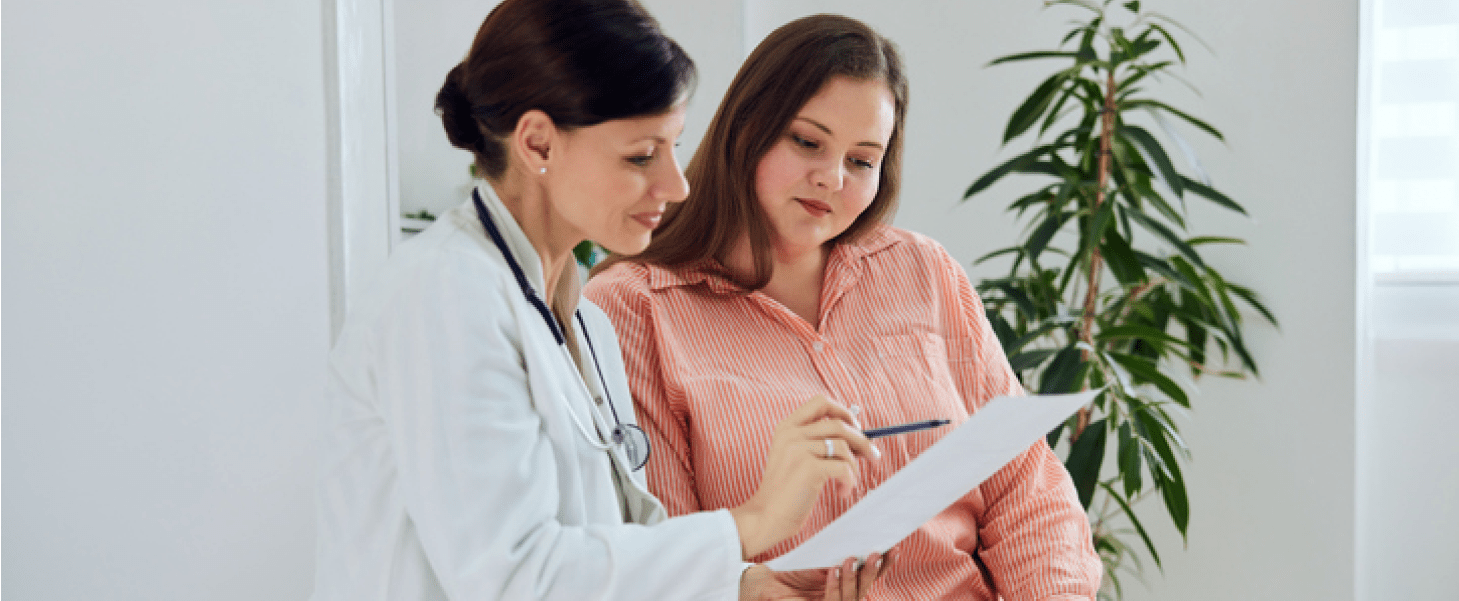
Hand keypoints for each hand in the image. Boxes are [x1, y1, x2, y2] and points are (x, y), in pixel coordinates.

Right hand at [730, 395, 880, 557]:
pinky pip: (844, 467)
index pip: (821, 402)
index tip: (855, 429)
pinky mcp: (808, 468)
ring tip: (847, 483)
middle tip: (872, 456)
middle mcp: (791, 434)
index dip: (843, 412)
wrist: (766, 517)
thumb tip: (858, 436)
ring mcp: (798, 449)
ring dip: (854, 467)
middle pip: (839, 424)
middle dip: (862, 441)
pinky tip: (842, 492)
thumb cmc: (786, 492)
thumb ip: (816, 442)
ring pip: (844, 447)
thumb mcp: (794, 457)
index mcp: (787, 428)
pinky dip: (850, 481)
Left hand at [737, 550, 895, 600]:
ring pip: (852, 598)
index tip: (894, 548)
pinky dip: (835, 586)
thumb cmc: (790, 569)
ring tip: (852, 559)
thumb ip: (841, 553)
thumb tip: (863, 534)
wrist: (762, 582)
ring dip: (855, 578)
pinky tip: (833, 570)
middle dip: (873, 572)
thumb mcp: (820, 558)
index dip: (884, 566)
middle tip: (877, 552)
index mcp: (845, 586)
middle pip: (865, 590)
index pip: (870, 578)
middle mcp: (841, 599)